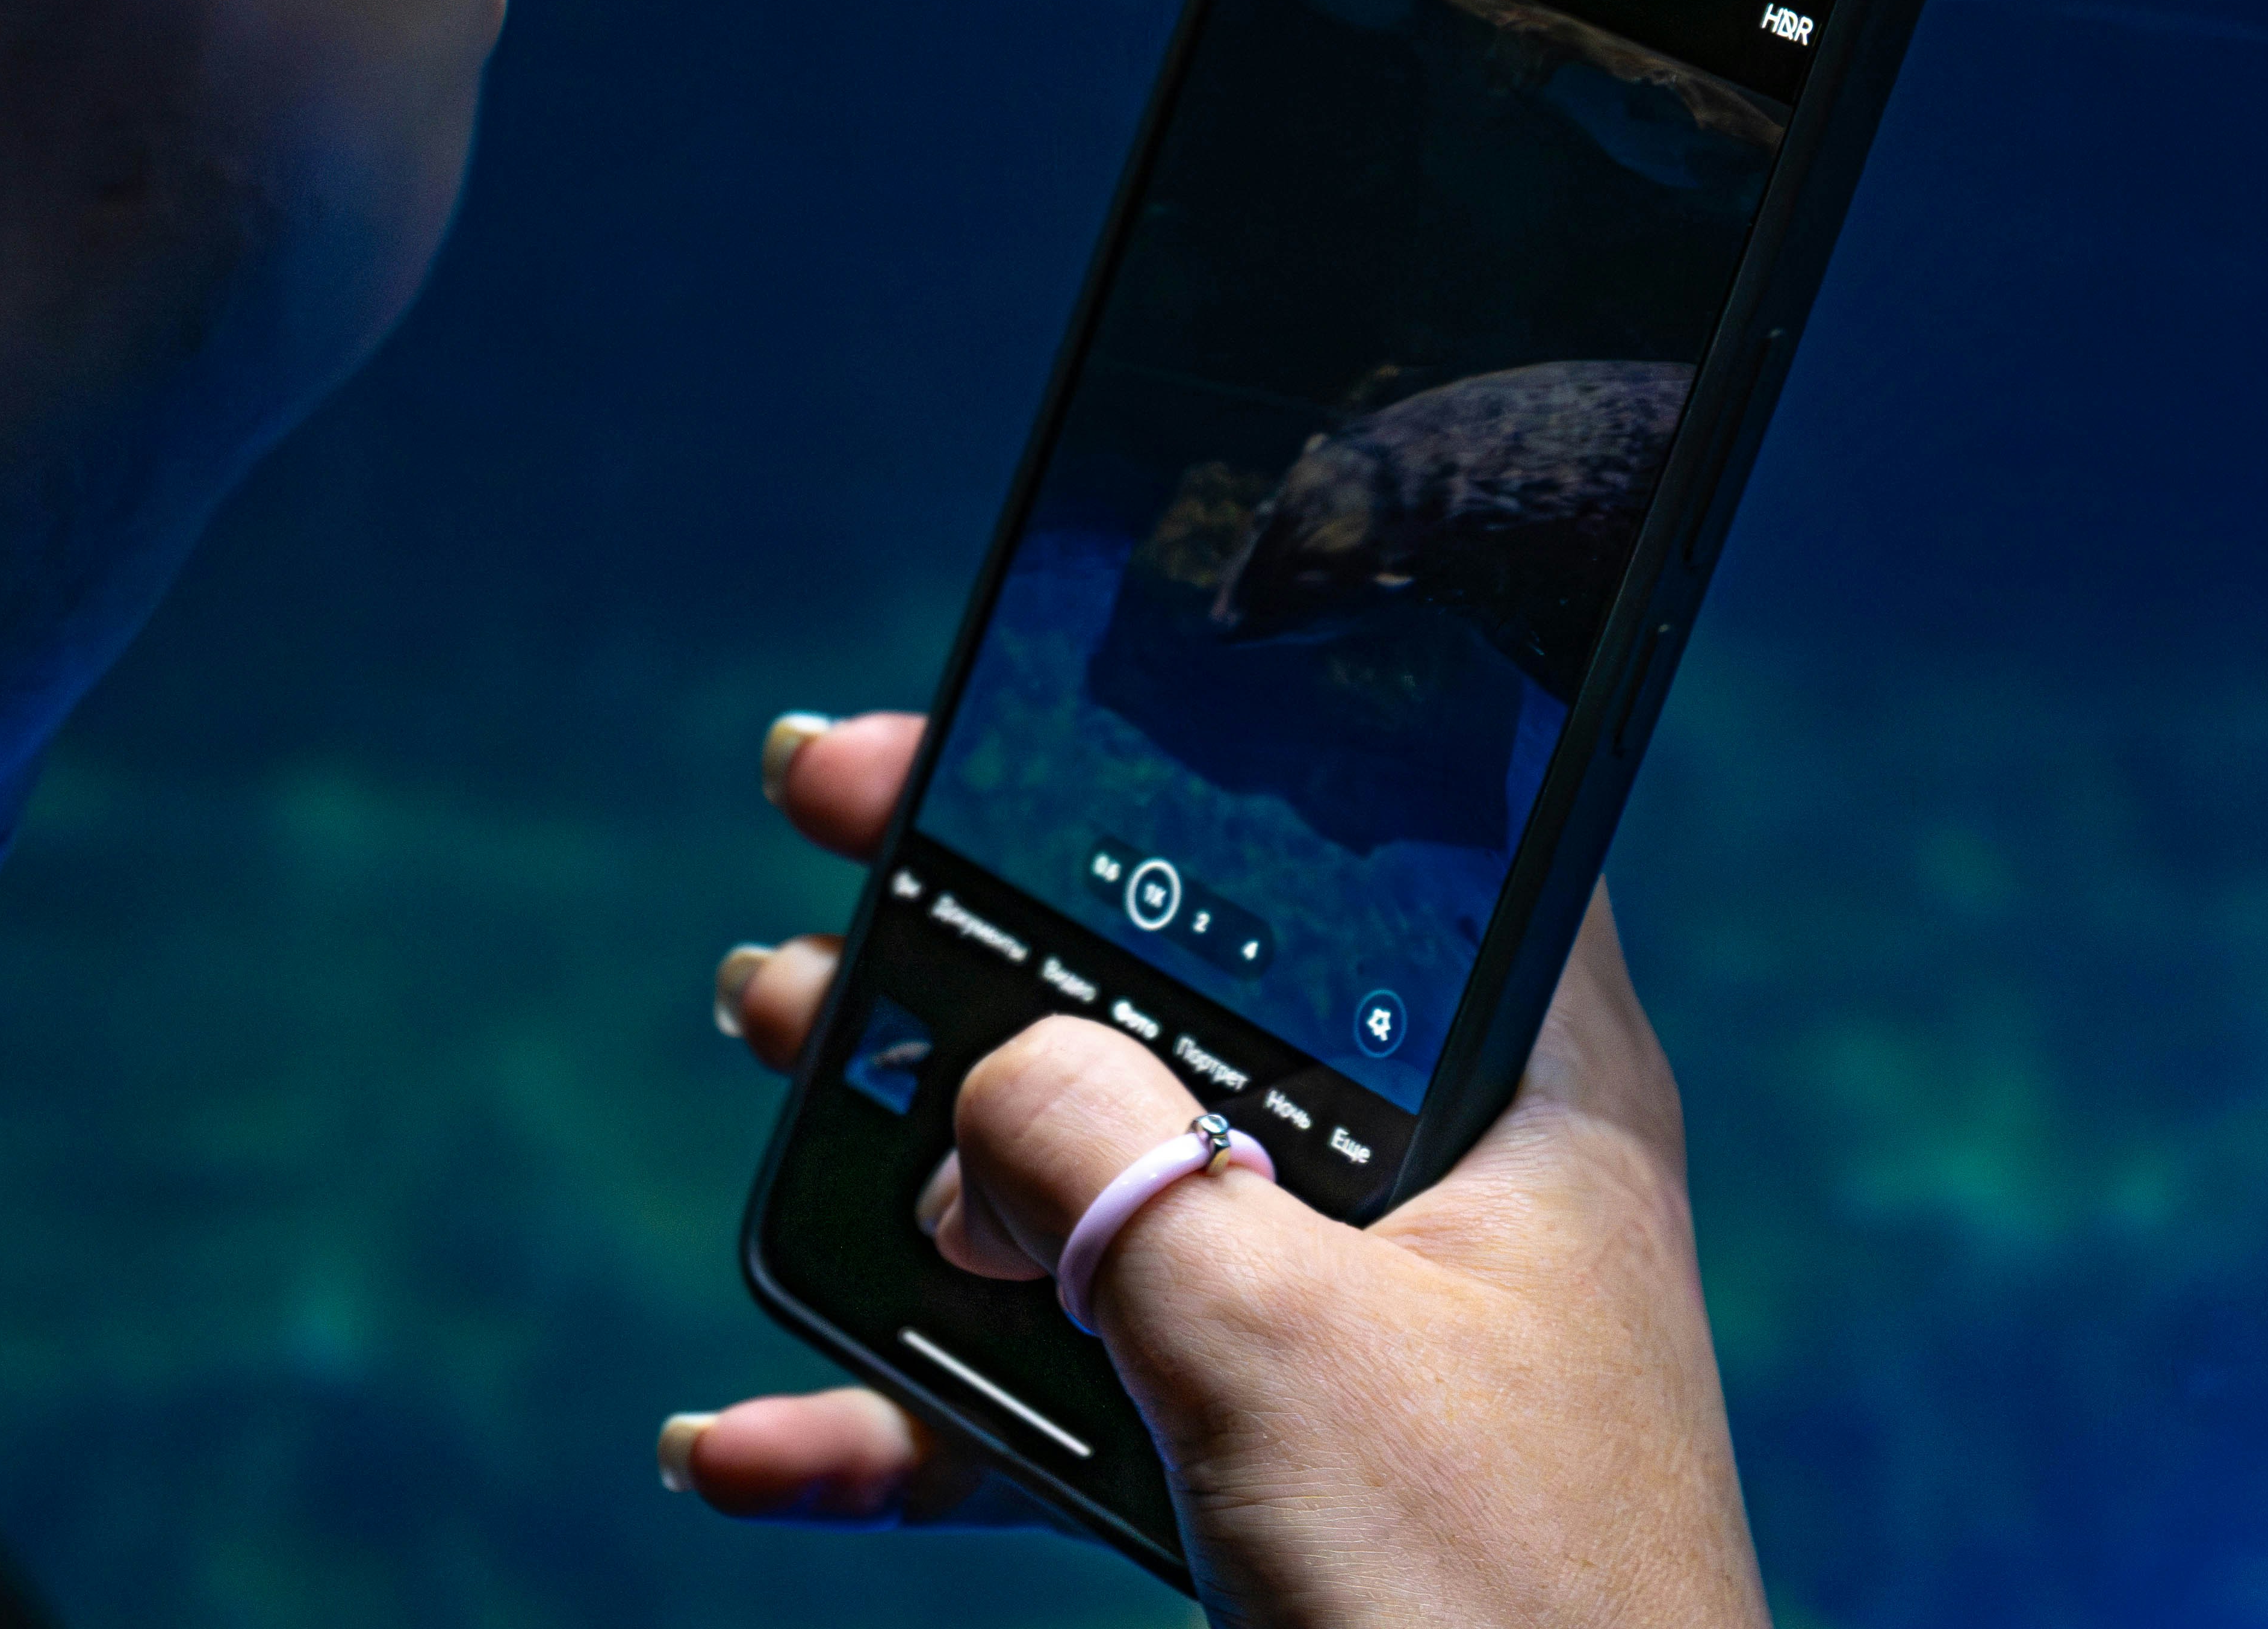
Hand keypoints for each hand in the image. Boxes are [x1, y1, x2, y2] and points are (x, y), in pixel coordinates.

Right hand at [669, 711, 1769, 1628]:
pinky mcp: (1270, 1458)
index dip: (1170, 760)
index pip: (1356, 836)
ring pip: (1099, 1185)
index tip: (989, 726)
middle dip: (976, 926)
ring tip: (759, 1038)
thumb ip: (1114, 1169)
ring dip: (912, 1140)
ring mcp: (1345, 1325)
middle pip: (1182, 996)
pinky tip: (748, 1437)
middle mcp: (1435, 1182)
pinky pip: (1071, 1394)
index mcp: (1519, 1089)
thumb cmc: (1499, 1601)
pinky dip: (916, 1411)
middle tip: (821, 815)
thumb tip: (986, 1090)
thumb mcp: (1279, 1338)